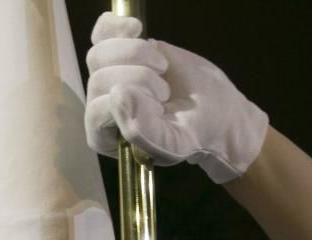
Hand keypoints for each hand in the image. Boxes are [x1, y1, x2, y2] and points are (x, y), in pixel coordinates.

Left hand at [85, 14, 268, 182]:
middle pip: (100, 79)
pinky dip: (117, 26)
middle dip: (141, 79)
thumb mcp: (173, 142)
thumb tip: (118, 94)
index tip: (161, 106)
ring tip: (160, 69)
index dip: (133, 101)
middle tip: (165, 92)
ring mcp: (107, 76)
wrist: (212, 107)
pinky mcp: (117, 52)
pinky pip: (101, 32)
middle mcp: (99, 106)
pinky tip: (137, 30)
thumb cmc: (192, 131)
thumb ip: (142, 129)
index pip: (99, 110)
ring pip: (99, 54)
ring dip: (138, 55)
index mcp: (103, 136)